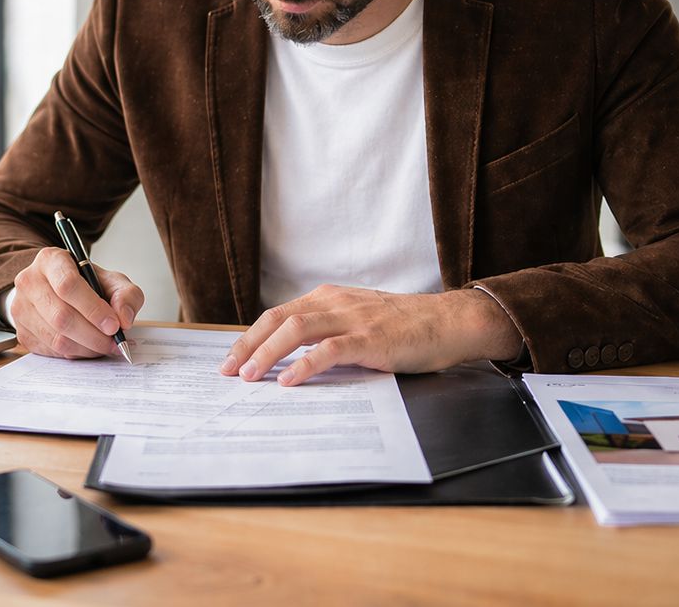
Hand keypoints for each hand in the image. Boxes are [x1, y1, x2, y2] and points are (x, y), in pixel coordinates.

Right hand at [10, 247, 143, 358]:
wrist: (57, 290)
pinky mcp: (22, 332)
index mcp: (50, 260)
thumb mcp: (111, 280)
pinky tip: (87, 346)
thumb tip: (124, 319)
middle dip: (93, 335)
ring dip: (86, 348)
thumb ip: (126, 295)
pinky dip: (74, 354)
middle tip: (113, 342)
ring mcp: (21, 308)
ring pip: (56, 338)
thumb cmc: (86, 284)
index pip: (68, 285)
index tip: (114, 325)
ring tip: (103, 345)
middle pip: (61, 316)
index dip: (93, 309)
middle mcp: (29, 282)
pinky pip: (51, 351)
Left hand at [219, 285, 522, 385]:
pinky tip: (288, 381)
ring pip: (297, 330)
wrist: (451, 322)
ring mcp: (353, 319)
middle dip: (248, 345)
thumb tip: (294, 360)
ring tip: (249, 376)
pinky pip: (329, 350)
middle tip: (228, 371)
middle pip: (279, 319)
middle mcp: (336, 303)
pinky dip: (304, 365)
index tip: (232, 359)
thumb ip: (330, 333)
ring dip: (267, 353)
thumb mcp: (360, 321)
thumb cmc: (407, 327)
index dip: (251, 336)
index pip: (279, 314)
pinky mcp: (371, 339)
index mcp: (330, 298)